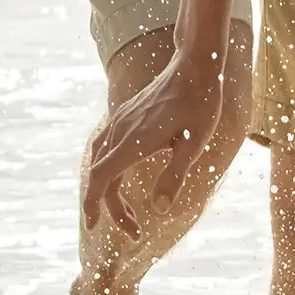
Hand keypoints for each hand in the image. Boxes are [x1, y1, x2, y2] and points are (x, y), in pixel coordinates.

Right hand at [80, 34, 239, 251]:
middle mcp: (121, 130)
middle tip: (135, 231)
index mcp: (134, 140)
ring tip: (128, 212)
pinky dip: (107, 168)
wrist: (196, 63)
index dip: (94, 204)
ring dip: (109, 189)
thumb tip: (159, 210)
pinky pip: (105, 145)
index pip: (101, 177)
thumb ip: (174, 177)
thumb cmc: (200, 103)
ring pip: (100, 159)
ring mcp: (121, 120)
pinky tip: (122, 176)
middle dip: (112, 207)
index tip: (94, 226)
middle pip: (101, 174)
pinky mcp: (126, 114)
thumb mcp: (194, 144)